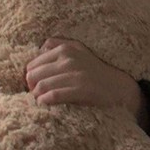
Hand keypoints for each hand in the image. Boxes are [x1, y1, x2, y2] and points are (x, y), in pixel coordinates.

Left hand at [25, 38, 146, 123]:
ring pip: (40, 86)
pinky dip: (45, 101)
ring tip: (42, 101)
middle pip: (33, 75)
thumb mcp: (78, 51)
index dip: (31, 77)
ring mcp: (76, 74)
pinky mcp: (81, 89)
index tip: (37, 85)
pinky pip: (53, 96)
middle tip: (38, 95)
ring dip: (38, 96)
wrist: (118, 88)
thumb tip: (37, 50)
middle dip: (32, 87)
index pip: (33, 64)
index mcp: (66, 48)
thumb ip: (57, 45)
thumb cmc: (94, 72)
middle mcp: (69, 58)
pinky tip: (46, 104)